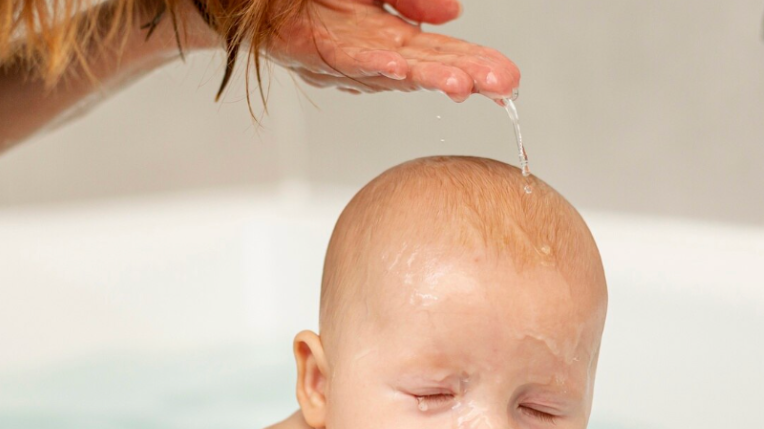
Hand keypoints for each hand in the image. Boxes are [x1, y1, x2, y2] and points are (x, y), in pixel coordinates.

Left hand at [266, 0, 520, 101]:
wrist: (255, 1)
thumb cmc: (316, 0)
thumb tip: (453, 15)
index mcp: (389, 36)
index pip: (442, 55)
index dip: (476, 64)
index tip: (508, 79)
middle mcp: (371, 53)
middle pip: (426, 67)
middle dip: (467, 75)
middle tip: (504, 85)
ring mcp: (344, 57)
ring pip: (394, 70)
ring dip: (429, 77)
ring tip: (464, 83)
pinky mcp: (316, 53)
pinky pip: (351, 60)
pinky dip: (376, 66)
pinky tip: (401, 68)